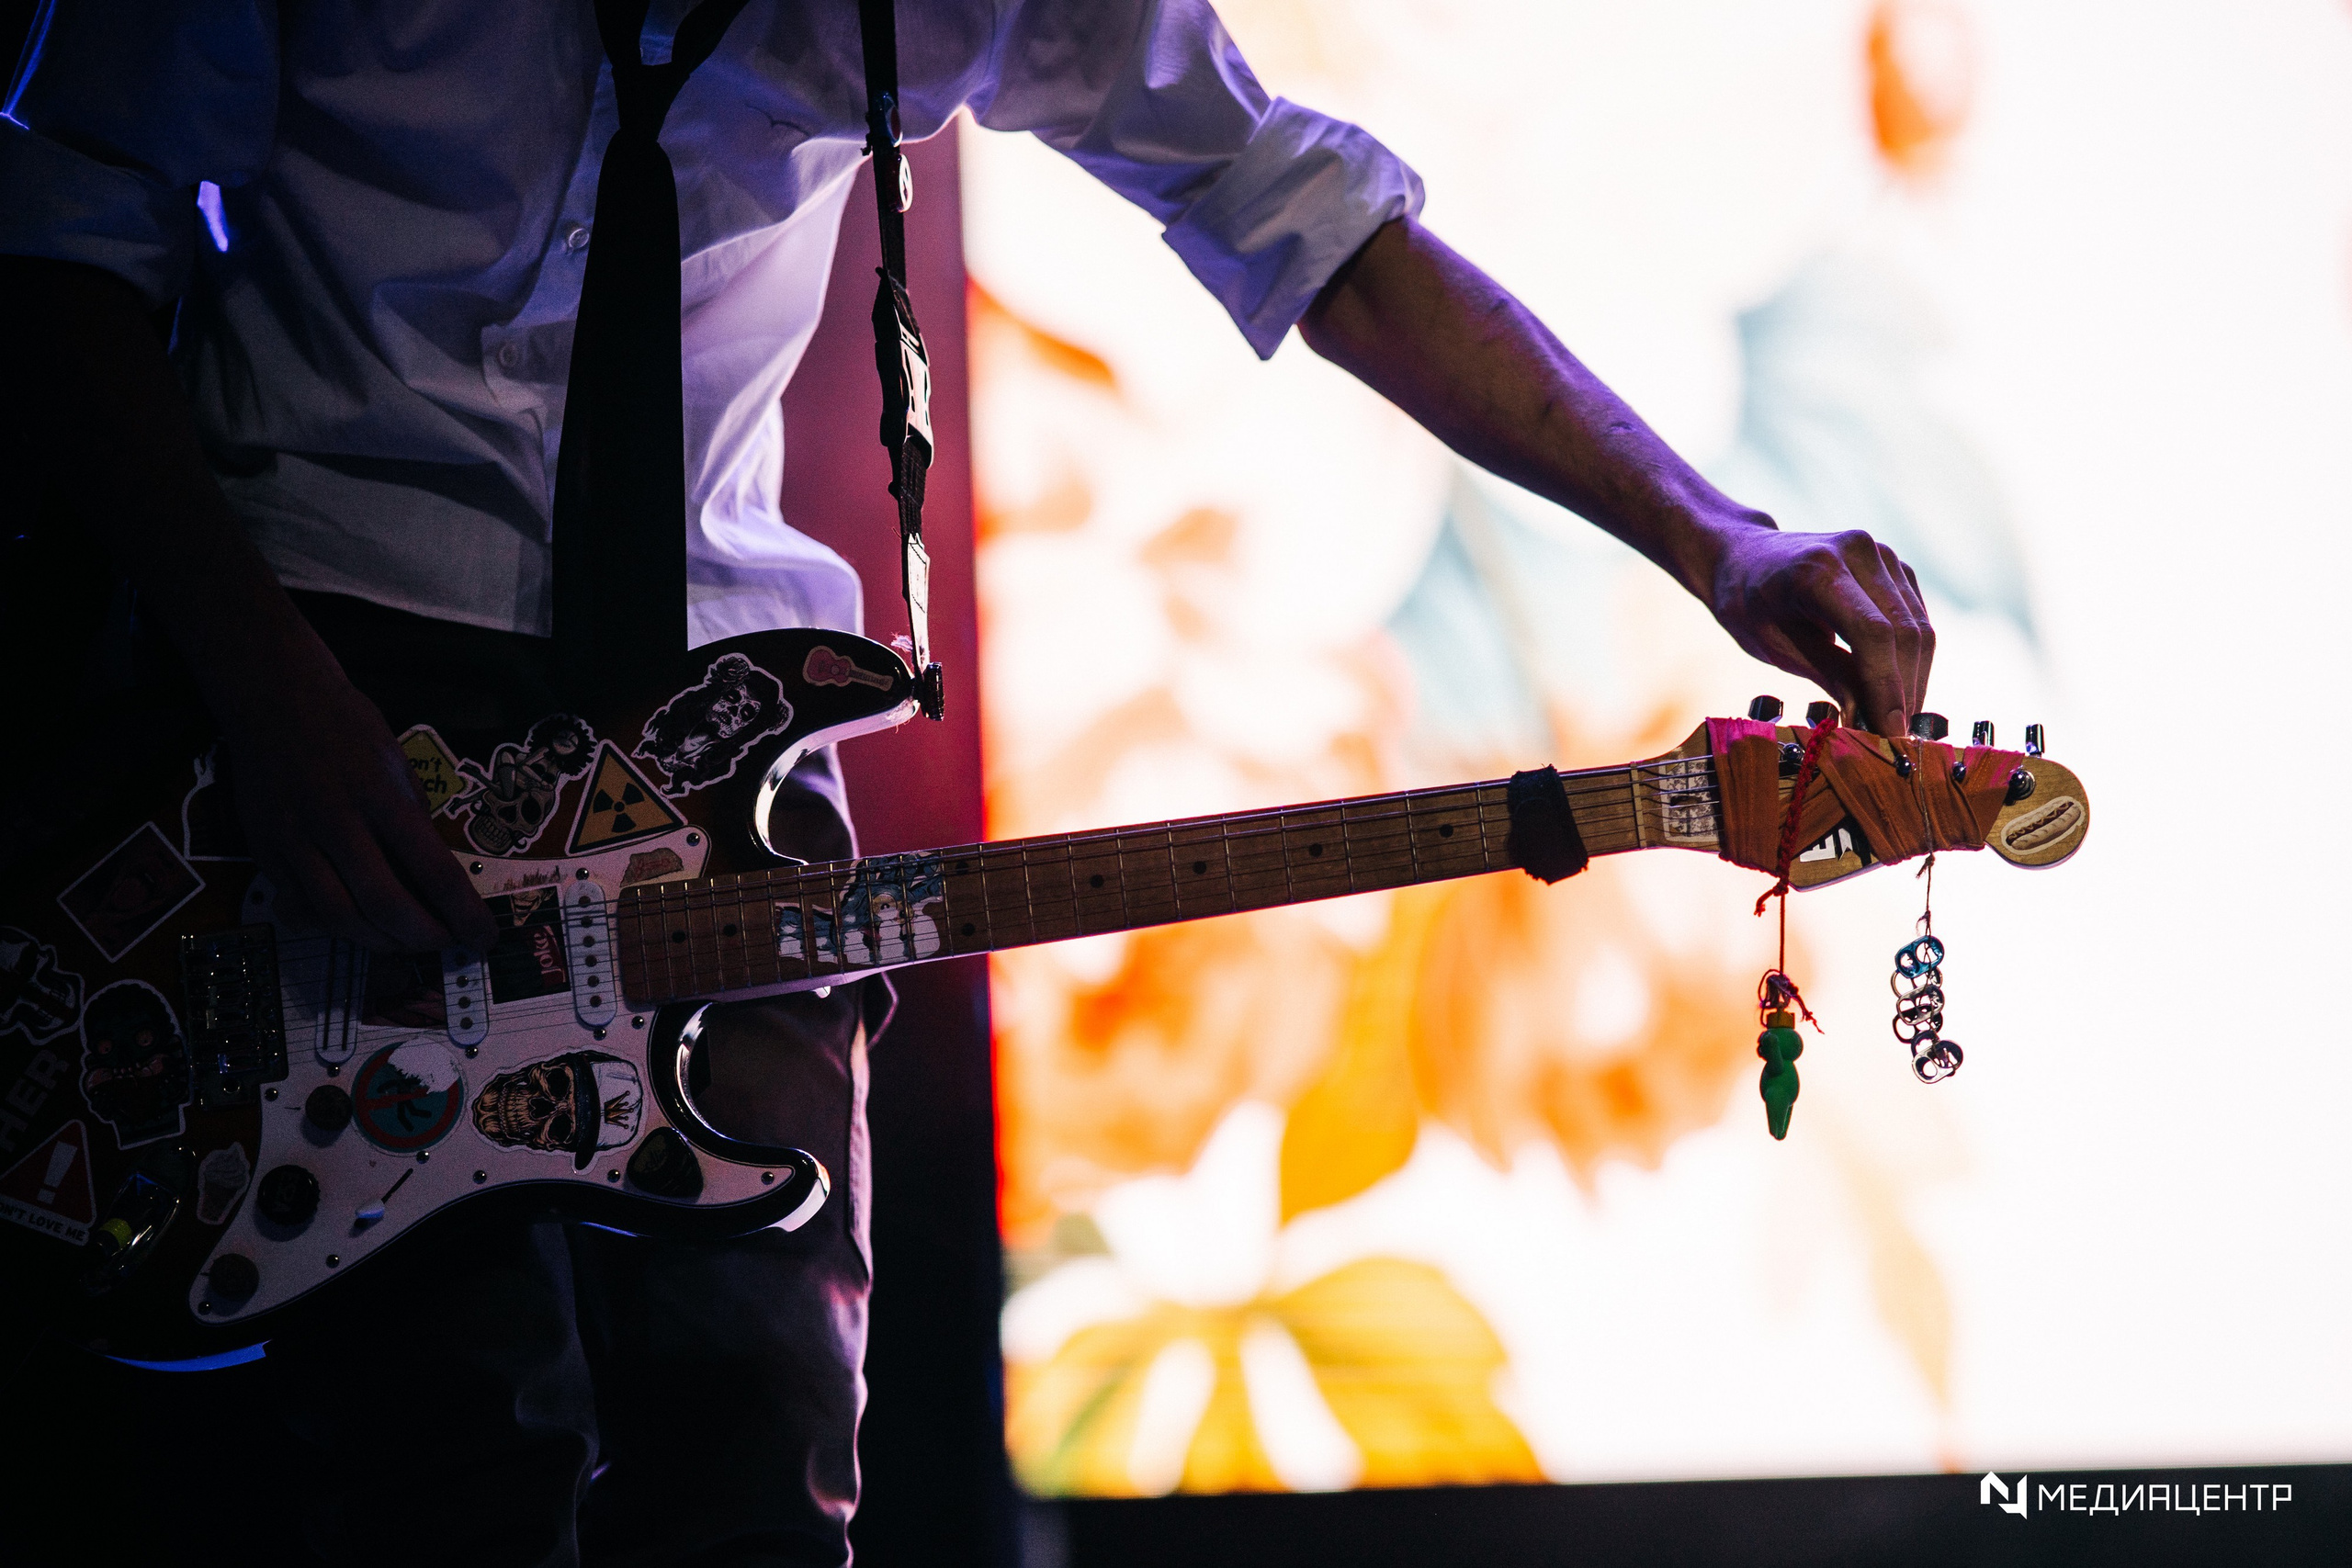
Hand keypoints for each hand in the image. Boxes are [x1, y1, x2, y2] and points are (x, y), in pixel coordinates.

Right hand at [216, 653, 498, 955]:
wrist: (273, 698)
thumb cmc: (347, 726)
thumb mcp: (399, 764)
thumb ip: (414, 821)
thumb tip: (436, 879)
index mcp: (382, 796)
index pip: (434, 870)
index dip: (464, 914)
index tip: (484, 937)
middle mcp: (337, 822)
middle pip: (386, 905)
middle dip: (423, 938)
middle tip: (445, 943)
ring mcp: (295, 839)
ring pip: (339, 917)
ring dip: (381, 943)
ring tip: (406, 942)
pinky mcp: (264, 851)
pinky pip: (302, 906)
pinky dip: (334, 925)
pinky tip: (359, 925)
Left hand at [1701, 518, 1934, 737]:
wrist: (1744, 558)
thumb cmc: (1749, 604)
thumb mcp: (1776, 646)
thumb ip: (1828, 675)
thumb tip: (1870, 719)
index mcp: (1819, 568)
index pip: (1872, 633)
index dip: (1886, 686)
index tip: (1890, 730)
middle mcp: (1859, 552)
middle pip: (1904, 631)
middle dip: (1904, 690)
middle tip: (1895, 738)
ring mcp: (1883, 555)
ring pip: (1918, 628)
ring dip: (1914, 679)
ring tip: (1897, 720)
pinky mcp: (1896, 568)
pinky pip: (1916, 619)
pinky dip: (1911, 659)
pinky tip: (1898, 691)